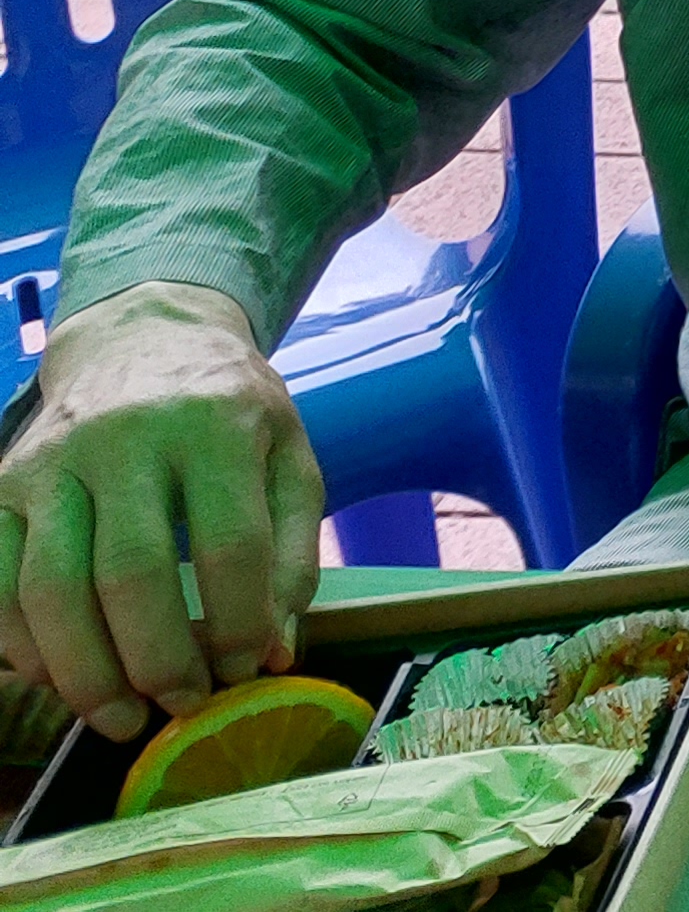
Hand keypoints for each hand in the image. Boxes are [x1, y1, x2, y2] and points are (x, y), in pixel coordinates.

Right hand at [0, 284, 324, 739]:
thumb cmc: (228, 410)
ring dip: (84, 673)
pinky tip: (58, 678)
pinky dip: (20, 648)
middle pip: (131, 574)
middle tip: (179, 707)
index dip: (238, 622)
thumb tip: (273, 653)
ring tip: (120, 717)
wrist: (143, 338)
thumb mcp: (288, 456)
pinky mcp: (0, 487)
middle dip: (157, 660)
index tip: (244, 670)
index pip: (230, 543)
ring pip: (49, 589)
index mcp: (216, 423)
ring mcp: (51, 463)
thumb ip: (293, 552)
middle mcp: (126, 438)